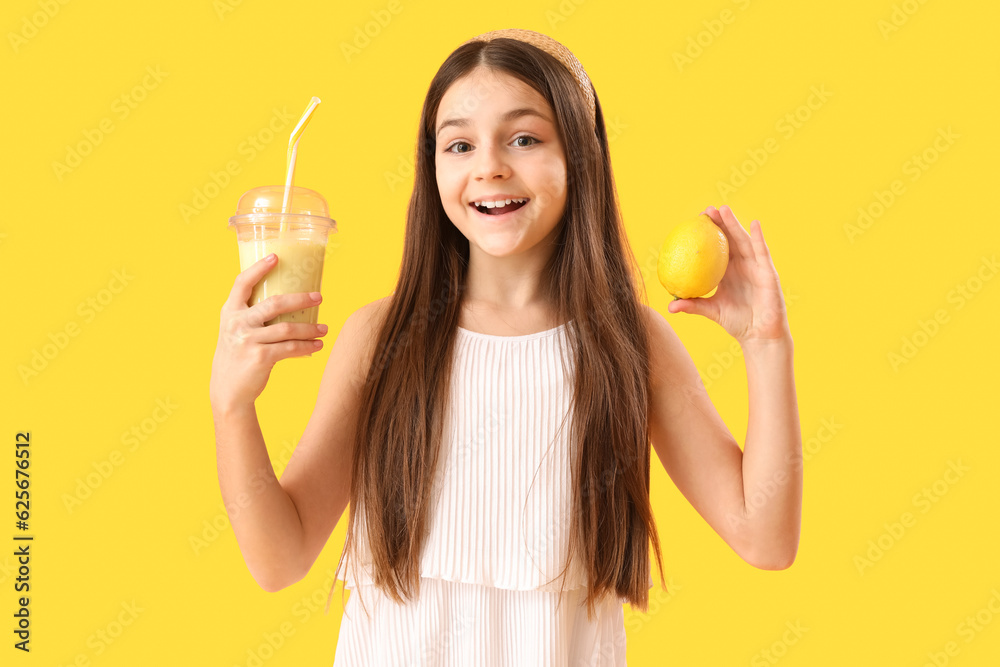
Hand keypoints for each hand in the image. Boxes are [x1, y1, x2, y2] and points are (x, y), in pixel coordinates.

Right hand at [209, 253, 327, 411]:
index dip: (259, 268)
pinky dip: (307, 347)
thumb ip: (252, 316)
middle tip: (320, 298)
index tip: (277, 257)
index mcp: (230, 312)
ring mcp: (248, 340)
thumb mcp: (236, 331)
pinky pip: (290, 348)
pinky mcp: (260, 357)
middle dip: (301, 299)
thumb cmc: (237, 356)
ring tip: (325, 329)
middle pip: (275, 304)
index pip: (242, 283)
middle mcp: (237, 323)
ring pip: (287, 329)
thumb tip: (289, 302)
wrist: (228, 390)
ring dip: (310, 329)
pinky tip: (317, 346)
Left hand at [667, 205, 789, 343]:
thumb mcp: (711, 311)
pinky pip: (762, 252)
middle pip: (729, 239)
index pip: (715, 249)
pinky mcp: (768, 272)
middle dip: (720, 223)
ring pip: (744, 241)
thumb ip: (693, 305)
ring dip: (735, 224)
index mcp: (727, 272)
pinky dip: (759, 237)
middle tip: (707, 209)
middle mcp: (741, 266)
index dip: (707, 234)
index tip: (694, 221)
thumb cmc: (736, 322)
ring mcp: (755, 267)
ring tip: (724, 210)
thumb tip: (669, 307)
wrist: (759, 335)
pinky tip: (754, 224)